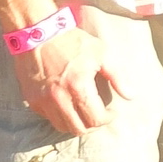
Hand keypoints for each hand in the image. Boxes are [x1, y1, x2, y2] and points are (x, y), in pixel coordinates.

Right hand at [13, 18, 130, 135]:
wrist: (38, 33)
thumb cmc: (72, 41)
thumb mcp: (101, 53)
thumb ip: (117, 77)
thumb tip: (131, 96)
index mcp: (78, 87)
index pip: (95, 119)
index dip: (107, 119)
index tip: (111, 113)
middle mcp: (59, 98)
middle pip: (78, 129)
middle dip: (92, 125)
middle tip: (98, 114)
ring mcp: (42, 101)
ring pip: (62, 126)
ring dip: (75, 123)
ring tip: (83, 111)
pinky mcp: (31, 99)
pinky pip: (48, 117)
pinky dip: (59, 115)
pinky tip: (67, 103)